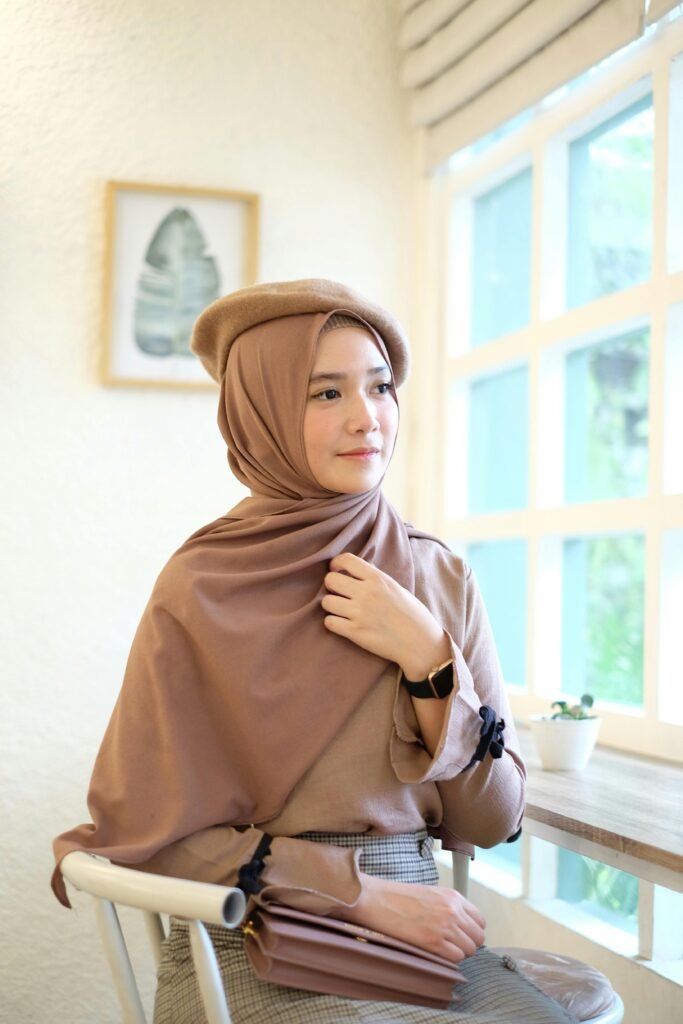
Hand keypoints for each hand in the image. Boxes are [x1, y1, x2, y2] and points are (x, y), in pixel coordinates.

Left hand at [322, 552, 449, 679]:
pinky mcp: (354, 632)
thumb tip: (356, 570)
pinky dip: (333, 623)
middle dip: (331, 586)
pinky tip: (342, 624)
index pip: (345, 560)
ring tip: (341, 610)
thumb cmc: (412, 614)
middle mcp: (366, 593)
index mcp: (377, 578)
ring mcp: (359, 613)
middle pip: (330, 580)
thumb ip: (375, 578)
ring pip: (326, 602)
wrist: (420, 643)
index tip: (337, 570)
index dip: (336, 564)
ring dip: (331, 606)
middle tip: (339, 593)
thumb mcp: (395, 587)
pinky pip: (329, 622)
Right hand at [338, 873, 484, 962]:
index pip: (480, 920)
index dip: (472, 931)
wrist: (377, 899)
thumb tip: (461, 926)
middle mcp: (453, 910)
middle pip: (478, 937)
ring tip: (442, 949)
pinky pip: (456, 958)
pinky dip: (449, 959)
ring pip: (469, 950)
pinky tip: (435, 953)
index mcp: (453, 896)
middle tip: (452, 946)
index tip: (462, 935)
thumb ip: (449, 907)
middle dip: (468, 944)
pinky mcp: (434, 942)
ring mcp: (445, 926)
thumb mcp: (431, 894)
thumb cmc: (398, 896)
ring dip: (459, 953)